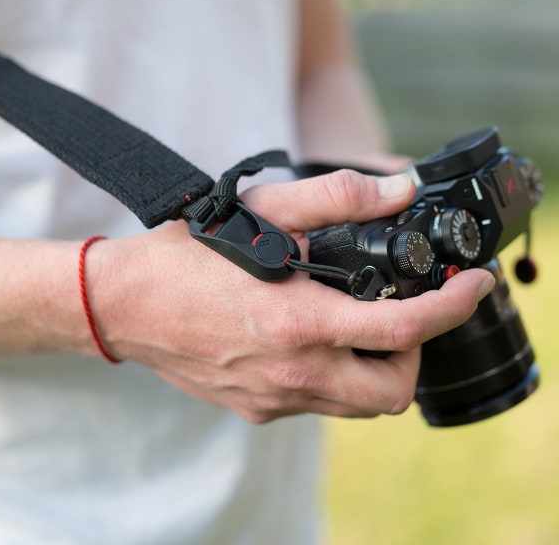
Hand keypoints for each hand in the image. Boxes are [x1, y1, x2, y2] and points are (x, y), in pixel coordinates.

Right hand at [88, 170, 494, 422]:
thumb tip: (397, 190)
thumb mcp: (262, 210)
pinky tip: (311, 343)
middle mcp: (292, 372)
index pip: (405, 329)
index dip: (453, 307)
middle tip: (403, 314)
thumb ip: (335, 197)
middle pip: (392, 390)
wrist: (124, 305)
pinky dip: (333, 378)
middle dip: (415, 354)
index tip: (473, 287)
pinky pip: (316, 405)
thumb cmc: (186, 256)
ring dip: (376, 368)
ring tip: (359, 326)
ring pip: (356, 405)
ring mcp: (274, 399)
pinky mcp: (256, 409)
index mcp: (300, 322)